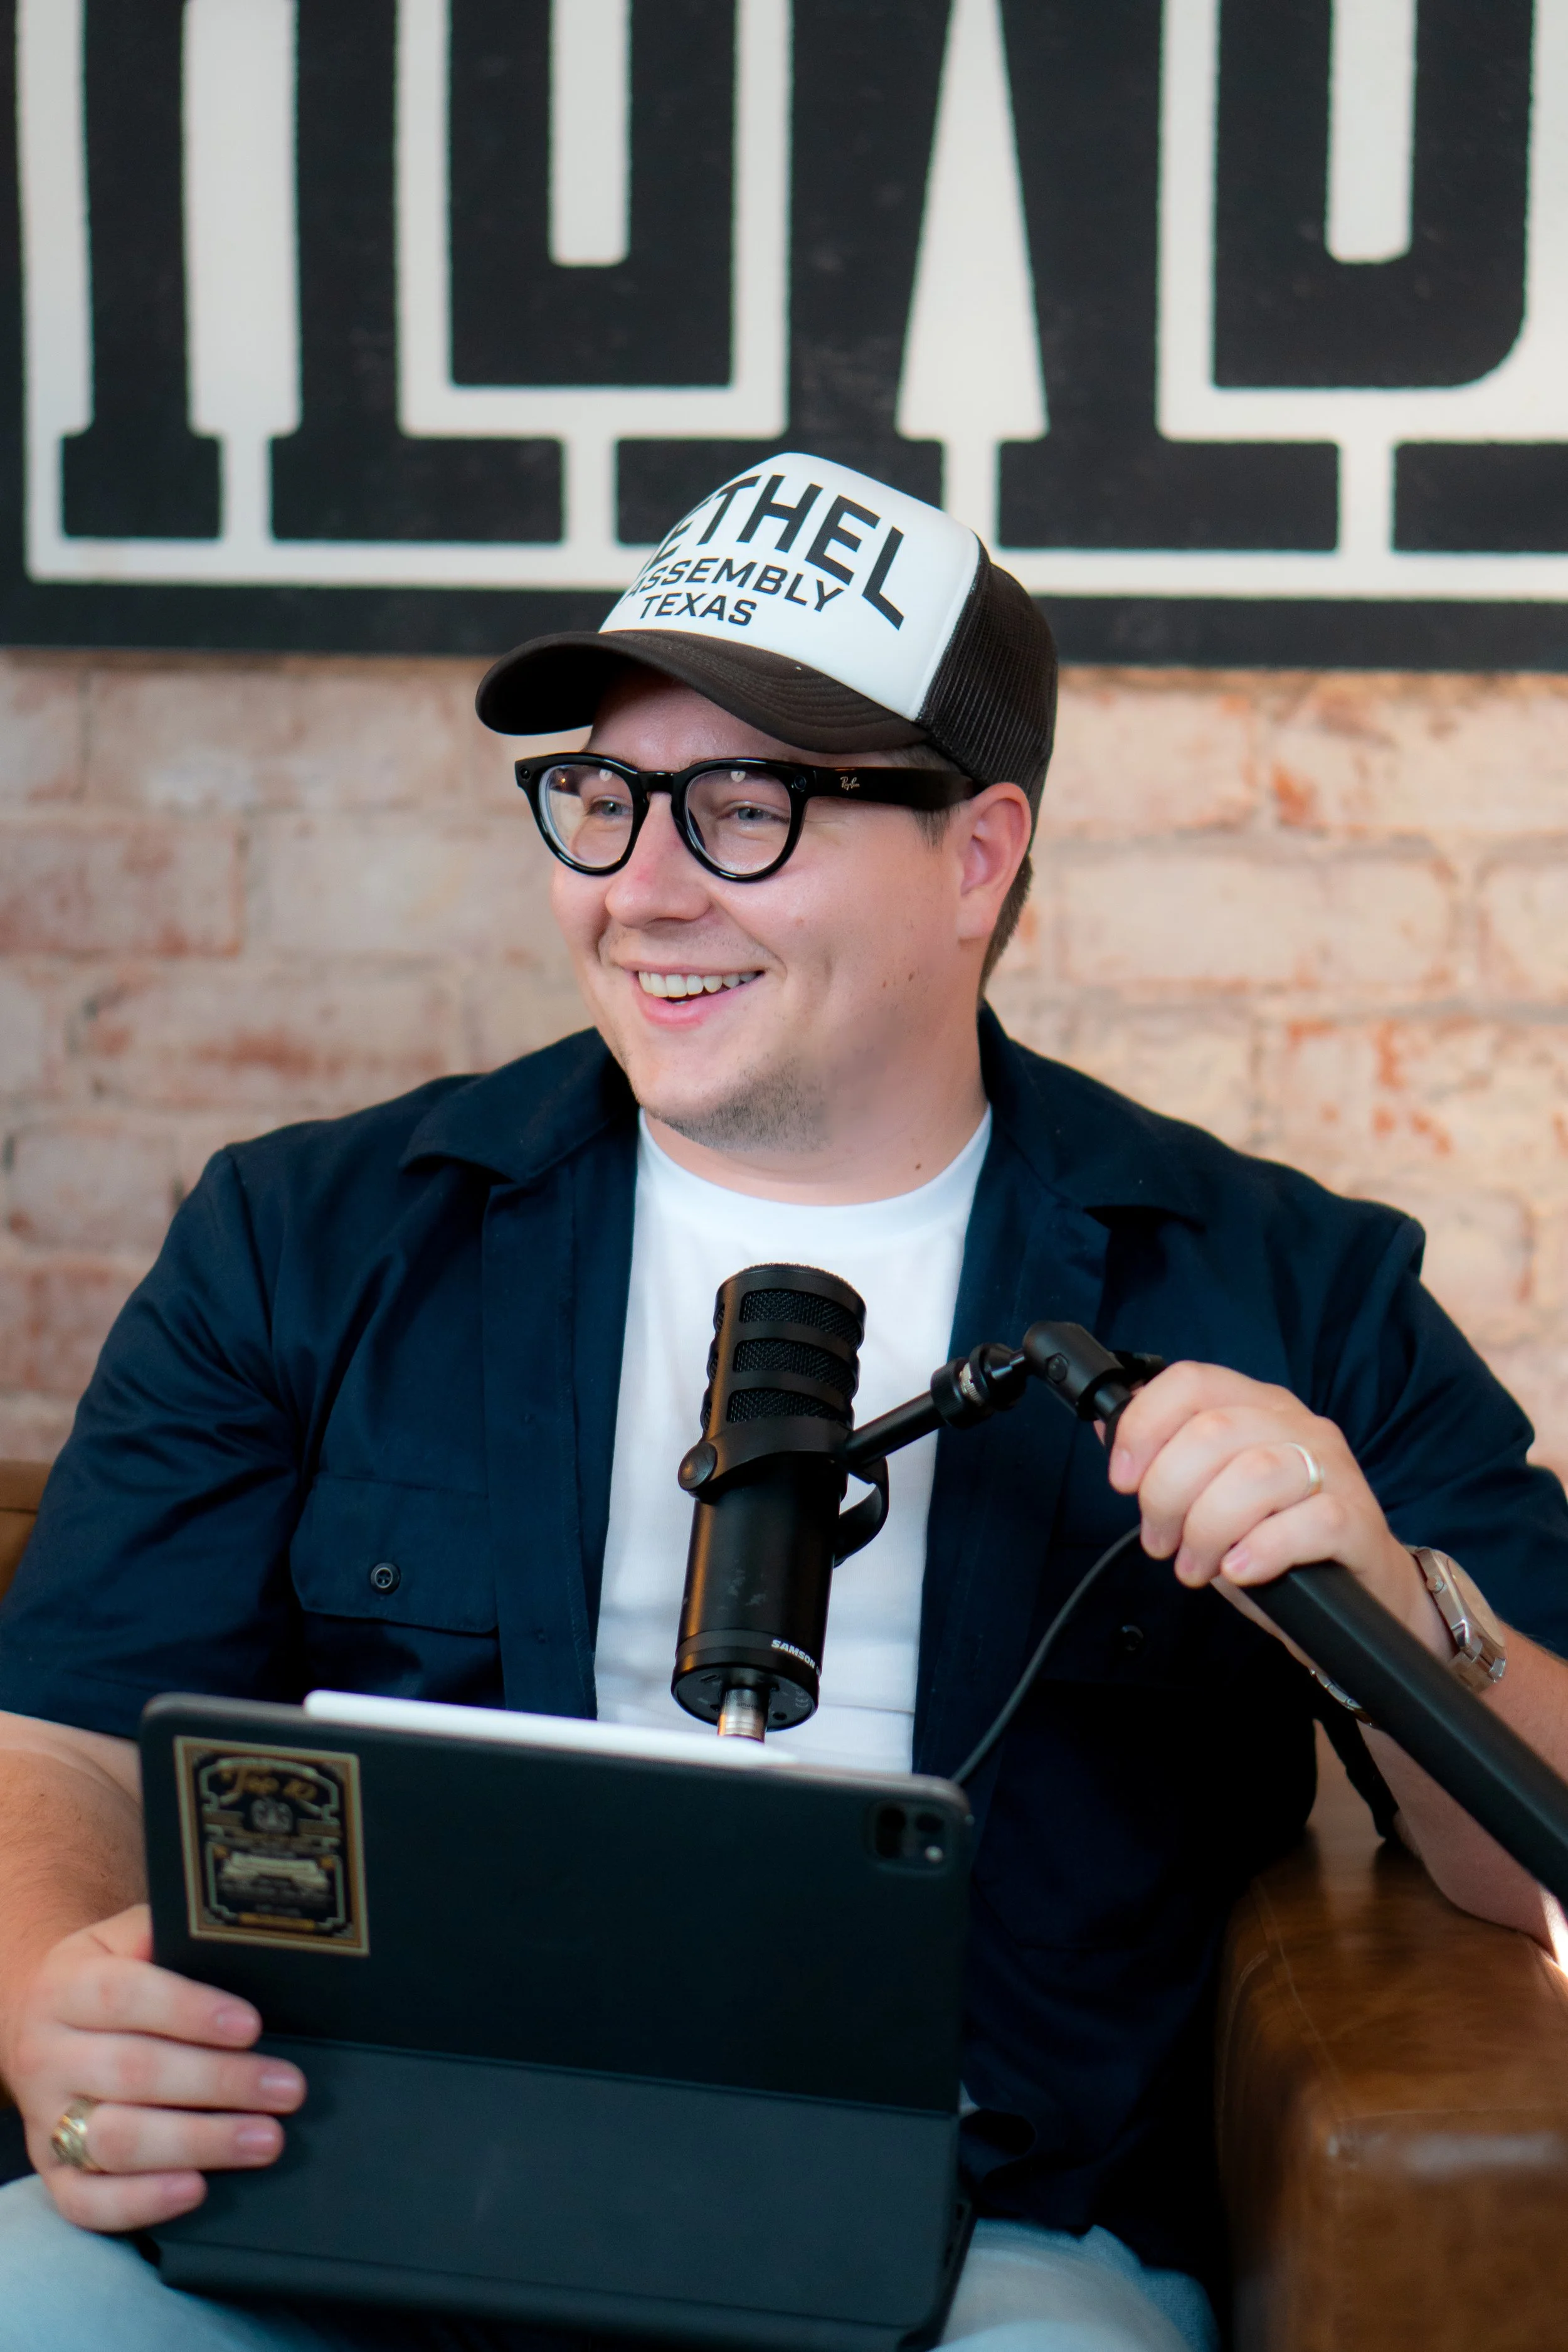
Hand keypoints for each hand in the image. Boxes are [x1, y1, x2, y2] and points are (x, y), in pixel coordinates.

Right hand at [5, 1905, 304, 2232]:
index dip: (190, 2011)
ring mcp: (44, 2120)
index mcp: (66, 1987)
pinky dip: (141, 2202)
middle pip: (133, 2072)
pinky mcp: (51, 2174)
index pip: (124, 1996)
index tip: (252, 2026)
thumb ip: (170, 1935)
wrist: (37, 2021)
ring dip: (198, 2142)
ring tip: (265, 2139)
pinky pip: (87, 2201)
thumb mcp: (125, 1938)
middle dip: (219, 2082)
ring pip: (116, 2140)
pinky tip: (197, 2190)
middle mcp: (47, 2055)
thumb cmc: (107, 1977)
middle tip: (286, 2089)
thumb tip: (235, 1935)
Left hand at [1107, 1362, 1447, 1653]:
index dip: (1145, 1427)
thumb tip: (1108, 1426)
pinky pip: (1307, 1523)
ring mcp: (1333, 1469)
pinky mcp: (1356, 1520)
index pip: (1192, 1383)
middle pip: (1213, 1432)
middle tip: (1161, 1542)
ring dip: (1208, 1528)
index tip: (1123, 1480)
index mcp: (1256, 1407)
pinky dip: (1262, 1550)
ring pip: (1256, 1474)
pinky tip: (1239, 1570)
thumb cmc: (1274, 1542)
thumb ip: (1166, 1461)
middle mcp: (1297, 1426)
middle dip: (1167, 1494)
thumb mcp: (1209, 1496)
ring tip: (1195, 1566)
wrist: (1357, 1595)